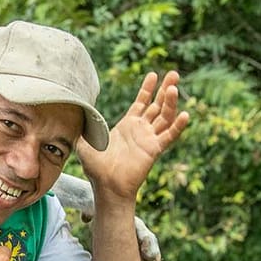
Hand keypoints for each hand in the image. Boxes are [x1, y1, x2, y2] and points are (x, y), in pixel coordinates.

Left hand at [78, 70, 188, 201]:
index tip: (153, 74)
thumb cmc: (96, 167)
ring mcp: (149, 139)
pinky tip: (185, 114)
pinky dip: (178, 126)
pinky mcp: (154, 150)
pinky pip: (169, 136)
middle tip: (174, 74)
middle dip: (166, 89)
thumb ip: (83, 123)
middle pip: (158, 105)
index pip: (141, 103)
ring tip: (174, 87)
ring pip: (165, 117)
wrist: (106, 186)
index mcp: (127, 126)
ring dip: (171, 102)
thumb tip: (75, 109)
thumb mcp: (84, 140)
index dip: (148, 89)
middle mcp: (141, 131)